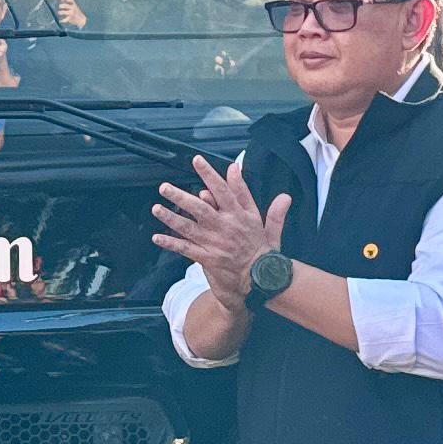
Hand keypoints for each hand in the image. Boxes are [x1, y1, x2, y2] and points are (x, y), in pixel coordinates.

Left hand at [150, 156, 290, 301]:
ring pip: (189, 226)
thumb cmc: (265, 256)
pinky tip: (157, 237)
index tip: (197, 160)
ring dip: (171, 217)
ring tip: (156, 208)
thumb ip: (276, 212)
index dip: (211, 174)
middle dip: (181, 196)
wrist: (260, 283)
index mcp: (242, 216)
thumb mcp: (273, 231)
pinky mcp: (208, 258)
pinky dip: (171, 242)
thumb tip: (285, 196)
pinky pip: (186, 248)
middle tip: (165, 187)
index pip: (226, 190)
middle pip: (200, 207)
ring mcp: (215, 242)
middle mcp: (227, 227)